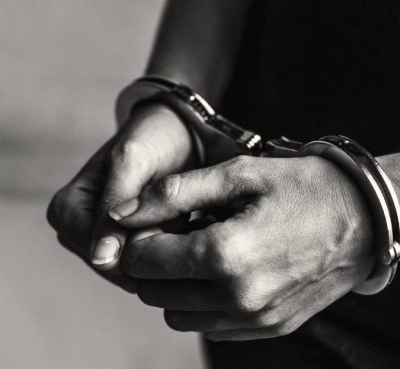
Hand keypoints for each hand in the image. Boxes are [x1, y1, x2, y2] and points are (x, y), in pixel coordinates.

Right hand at [47, 100, 194, 291]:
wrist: (172, 133)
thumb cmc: (152, 139)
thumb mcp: (132, 163)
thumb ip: (114, 206)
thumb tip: (101, 259)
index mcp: (65, 210)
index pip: (102, 258)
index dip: (144, 248)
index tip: (176, 221)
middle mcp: (75, 229)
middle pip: (119, 267)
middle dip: (157, 247)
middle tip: (183, 213)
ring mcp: (98, 237)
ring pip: (136, 267)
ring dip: (166, 246)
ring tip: (184, 214)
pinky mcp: (120, 241)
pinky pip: (146, 261)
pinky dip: (170, 246)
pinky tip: (184, 223)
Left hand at [112, 155, 374, 338]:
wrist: (363, 218)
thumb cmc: (302, 187)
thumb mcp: (238, 174)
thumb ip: (174, 193)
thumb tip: (122, 212)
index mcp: (226, 254)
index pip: (144, 261)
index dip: (137, 239)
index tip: (151, 221)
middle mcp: (238, 296)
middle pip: (155, 294)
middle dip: (151, 264)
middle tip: (172, 234)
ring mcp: (255, 318)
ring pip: (178, 315)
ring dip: (173, 286)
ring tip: (196, 252)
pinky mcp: (269, 326)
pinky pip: (211, 326)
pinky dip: (200, 302)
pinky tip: (219, 272)